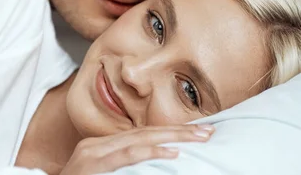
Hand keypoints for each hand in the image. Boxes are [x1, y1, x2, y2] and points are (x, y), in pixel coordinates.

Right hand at [59, 124, 213, 174]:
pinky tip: (172, 151)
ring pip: (139, 140)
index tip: (196, 132)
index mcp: (100, 148)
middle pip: (144, 133)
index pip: (140, 135)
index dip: (170, 132)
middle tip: (209, 131)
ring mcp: (93, 154)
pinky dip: (151, 151)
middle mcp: (96, 146)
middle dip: (179, 131)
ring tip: (199, 137)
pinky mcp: (92, 164)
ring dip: (173, 137)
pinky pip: (126, 156)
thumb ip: (120, 168)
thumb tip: (153, 166)